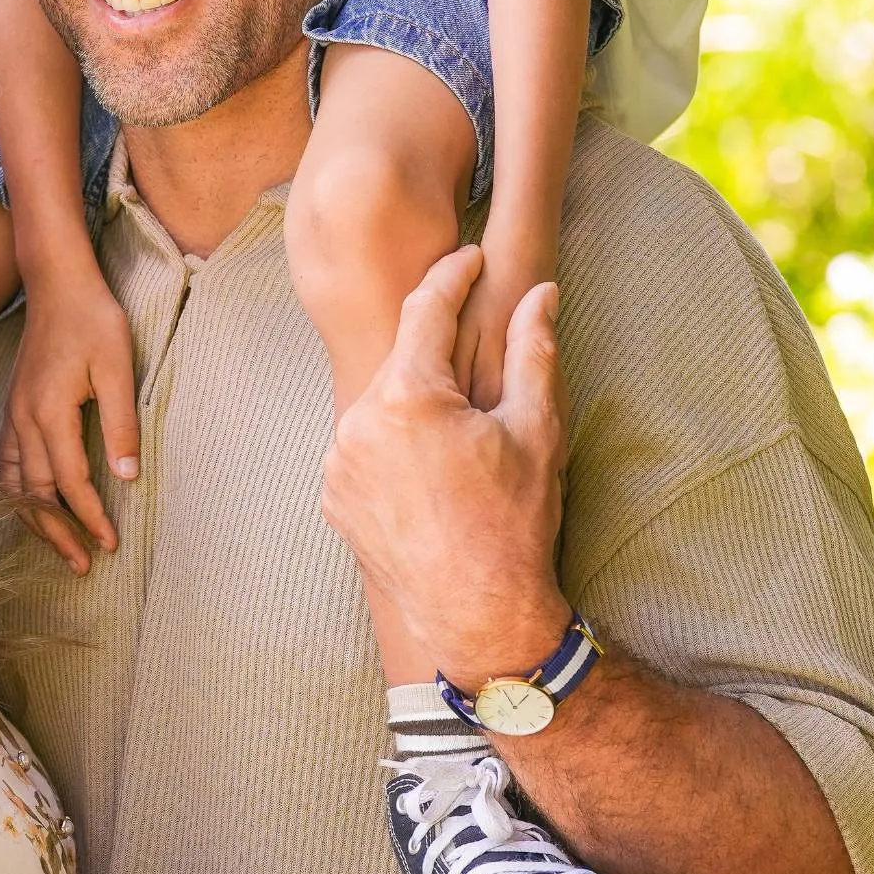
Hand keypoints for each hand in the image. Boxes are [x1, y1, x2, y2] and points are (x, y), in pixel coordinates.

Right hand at [0, 249, 139, 571]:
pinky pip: (7, 462)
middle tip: (83, 565)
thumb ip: (121, 424)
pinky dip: (19, 492)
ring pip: (13, 482)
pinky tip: (34, 504)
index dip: (90, 517)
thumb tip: (127, 476)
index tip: (109, 544)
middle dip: (58, 532)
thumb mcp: (117, 367)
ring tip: (59, 546)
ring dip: (34, 518)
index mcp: (49, 412)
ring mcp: (12, 413)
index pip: (70, 481)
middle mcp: (22, 419)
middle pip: (34, 493)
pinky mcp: (13, 406)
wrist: (56, 281)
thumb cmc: (93, 318)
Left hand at [321, 245, 569, 690]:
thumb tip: (541, 293)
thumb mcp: (537, 431)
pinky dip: (392, 441)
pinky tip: (429, 462)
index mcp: (408, 398)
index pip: (426, 308)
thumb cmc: (514, 524)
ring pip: (380, 403)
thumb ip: (533, 351)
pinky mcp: (332, 496)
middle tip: (478, 340)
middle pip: (401, 358)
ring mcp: (338, 462)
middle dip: (438, 347)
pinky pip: (362, 447)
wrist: (478, 617)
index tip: (472, 256)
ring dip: (414, 399)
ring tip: (458, 421)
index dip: (453, 275)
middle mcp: (359, 422)